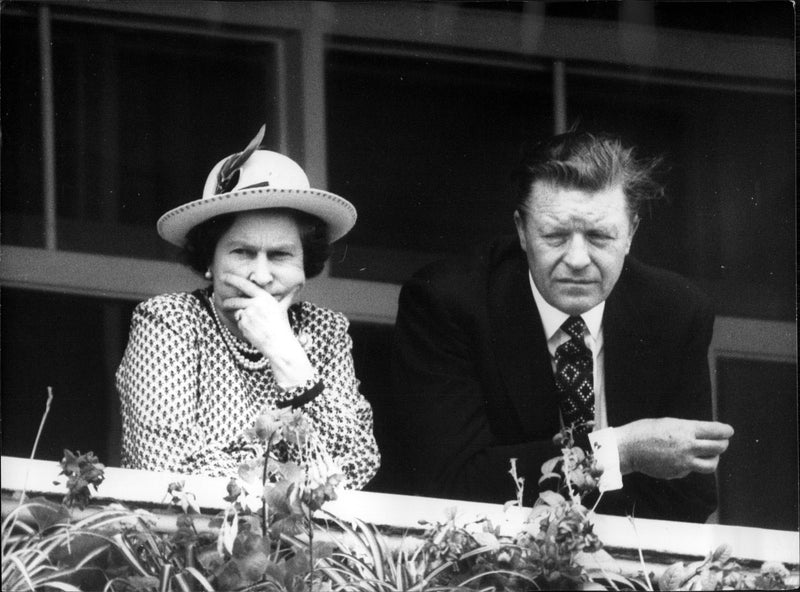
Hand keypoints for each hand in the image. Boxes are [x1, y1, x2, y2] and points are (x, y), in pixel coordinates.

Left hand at [220, 273, 300, 355]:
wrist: (279, 343)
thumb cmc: (282, 325)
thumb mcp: (283, 308)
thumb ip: (286, 296)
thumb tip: (298, 285)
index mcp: (264, 297)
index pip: (245, 285)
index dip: (233, 279)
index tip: (224, 277)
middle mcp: (256, 304)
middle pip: (236, 300)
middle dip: (228, 302)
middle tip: (224, 303)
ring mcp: (249, 314)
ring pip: (238, 312)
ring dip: (240, 316)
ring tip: (251, 324)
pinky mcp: (244, 324)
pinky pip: (239, 323)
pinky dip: (243, 326)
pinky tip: (253, 331)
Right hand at [616, 417, 733, 479]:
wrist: (627, 449)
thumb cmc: (643, 431)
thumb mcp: (668, 422)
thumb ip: (687, 428)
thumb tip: (703, 433)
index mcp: (685, 430)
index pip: (716, 431)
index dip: (725, 431)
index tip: (728, 431)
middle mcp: (688, 447)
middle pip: (718, 448)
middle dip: (723, 444)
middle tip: (721, 442)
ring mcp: (684, 462)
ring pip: (712, 464)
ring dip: (714, 458)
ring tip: (709, 454)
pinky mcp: (678, 473)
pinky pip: (693, 470)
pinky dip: (692, 464)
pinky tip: (682, 458)